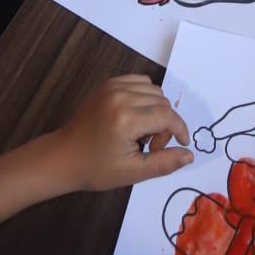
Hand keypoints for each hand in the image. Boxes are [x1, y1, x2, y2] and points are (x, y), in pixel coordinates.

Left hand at [50, 76, 191, 190]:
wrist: (64, 157)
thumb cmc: (97, 169)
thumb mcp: (132, 172)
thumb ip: (164, 163)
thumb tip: (189, 154)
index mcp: (126, 119)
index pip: (168, 116)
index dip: (180, 130)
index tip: (181, 144)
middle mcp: (121, 96)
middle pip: (163, 103)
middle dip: (165, 125)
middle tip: (150, 147)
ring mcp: (113, 86)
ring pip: (153, 90)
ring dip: (156, 110)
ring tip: (141, 133)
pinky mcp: (108, 84)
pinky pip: (140, 82)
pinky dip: (145, 98)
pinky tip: (136, 117)